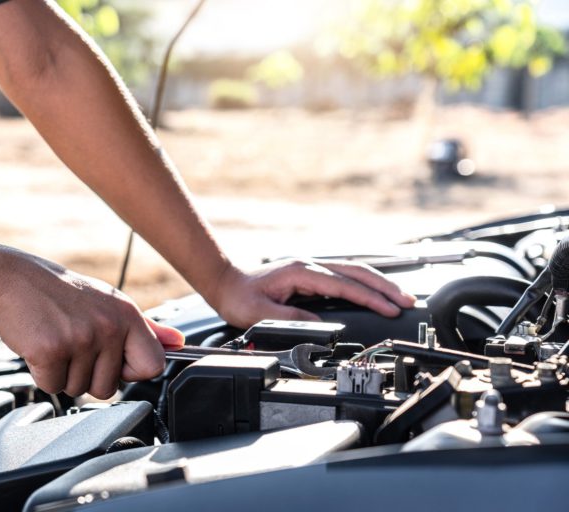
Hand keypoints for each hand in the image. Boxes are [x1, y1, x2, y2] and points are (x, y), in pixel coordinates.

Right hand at [0, 251, 183, 397]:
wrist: (11, 279)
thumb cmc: (59, 292)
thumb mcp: (109, 303)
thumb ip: (146, 328)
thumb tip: (178, 343)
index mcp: (127, 315)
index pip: (153, 365)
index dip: (130, 371)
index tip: (112, 359)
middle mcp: (109, 326)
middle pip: (110, 388)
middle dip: (88, 374)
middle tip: (73, 343)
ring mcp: (81, 338)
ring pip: (79, 389)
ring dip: (63, 373)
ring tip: (56, 340)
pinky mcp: (52, 350)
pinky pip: (52, 386)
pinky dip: (42, 373)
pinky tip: (39, 345)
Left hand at [211, 259, 415, 328]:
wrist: (225, 283)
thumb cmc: (240, 298)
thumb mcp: (262, 314)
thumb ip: (292, 319)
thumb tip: (321, 327)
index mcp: (301, 273)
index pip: (344, 285)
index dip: (369, 298)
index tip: (389, 309)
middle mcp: (310, 266)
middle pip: (357, 272)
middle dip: (384, 287)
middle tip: (407, 301)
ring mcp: (311, 268)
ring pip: (353, 271)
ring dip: (378, 283)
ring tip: (400, 296)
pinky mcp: (310, 275)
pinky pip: (344, 276)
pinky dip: (364, 283)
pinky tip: (374, 292)